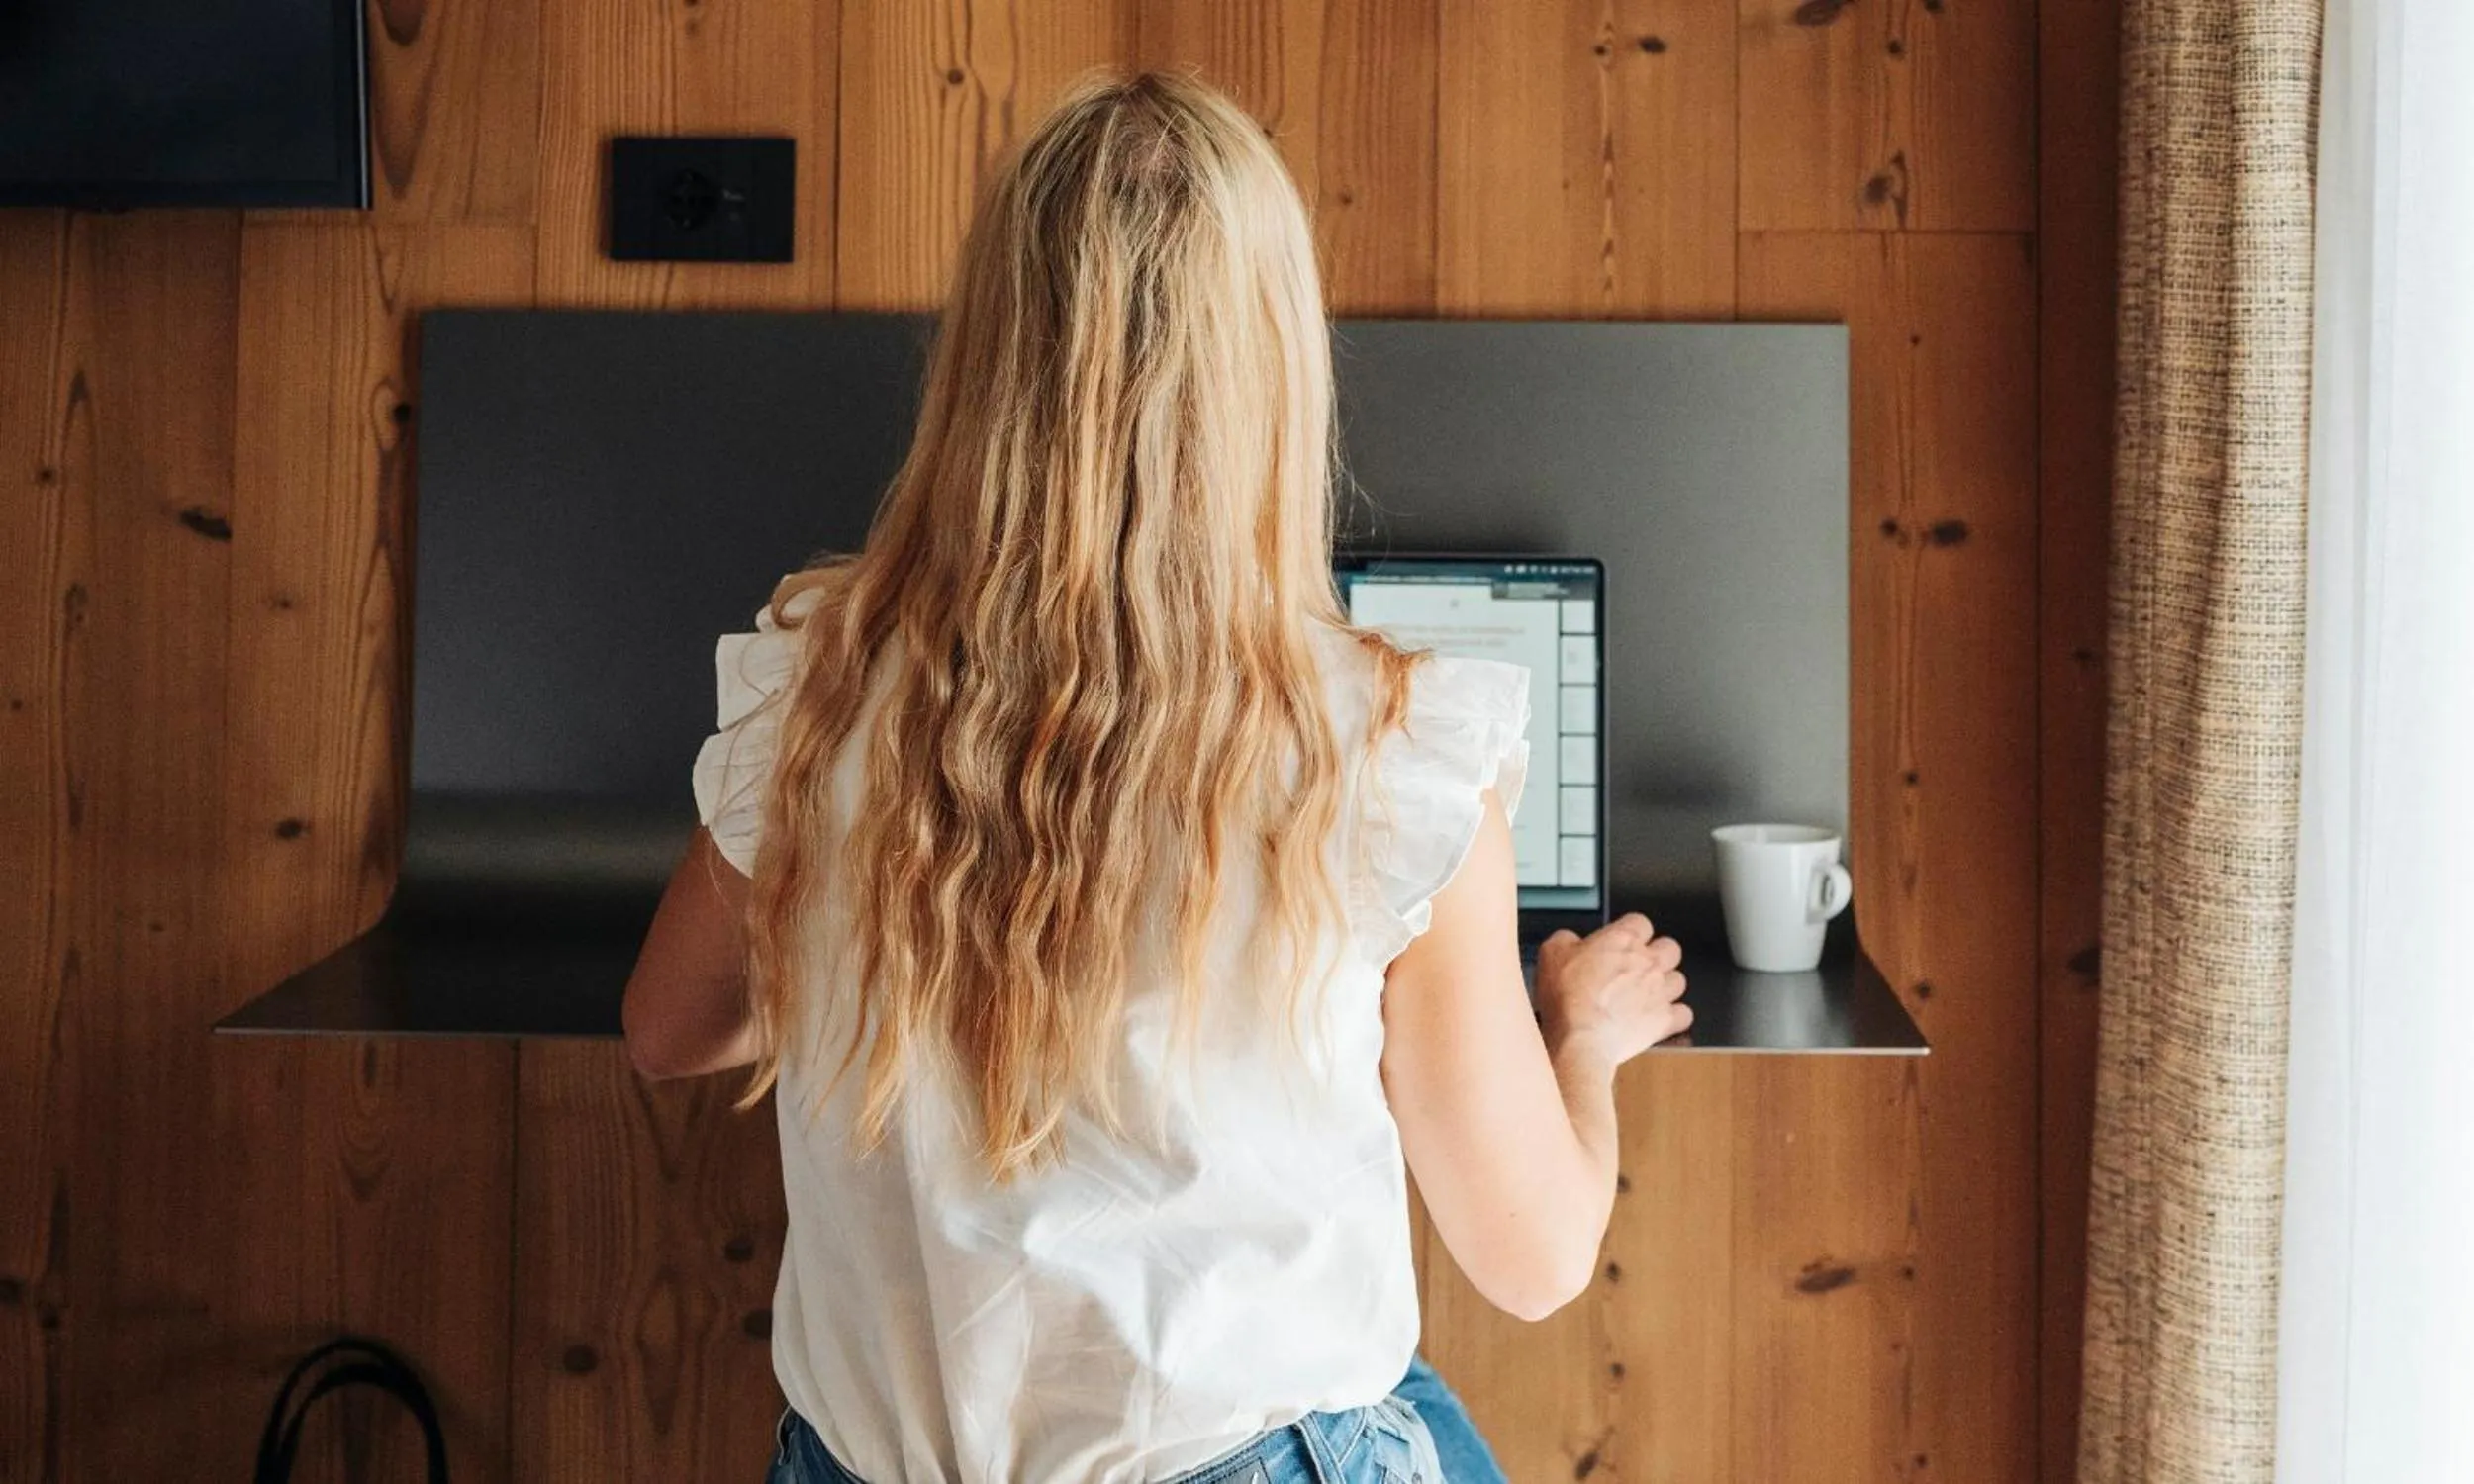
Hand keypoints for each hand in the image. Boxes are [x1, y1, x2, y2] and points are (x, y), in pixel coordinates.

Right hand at [1533, 913, 1689, 1069]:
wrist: (1580, 1037)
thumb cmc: (1568, 998)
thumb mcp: (1551, 953)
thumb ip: (1566, 939)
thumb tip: (1569, 940)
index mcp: (1623, 940)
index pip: (1640, 922)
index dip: (1630, 931)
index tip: (1621, 941)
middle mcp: (1648, 962)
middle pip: (1670, 947)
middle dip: (1657, 954)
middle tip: (1639, 965)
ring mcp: (1660, 991)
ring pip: (1679, 980)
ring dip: (1665, 984)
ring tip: (1647, 993)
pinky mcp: (1664, 1021)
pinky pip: (1684, 1014)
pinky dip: (1675, 1016)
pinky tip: (1659, 1017)